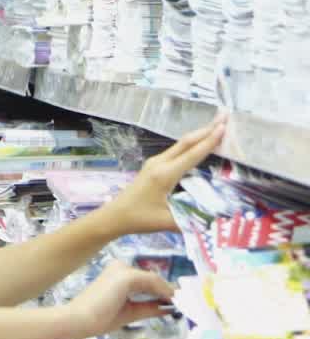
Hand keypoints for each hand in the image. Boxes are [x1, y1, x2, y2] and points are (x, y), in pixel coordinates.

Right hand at [66, 262, 174, 338]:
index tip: (176, 302)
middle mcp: (119, 267)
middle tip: (185, 303)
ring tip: (184, 303)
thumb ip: (148, 307)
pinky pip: (152, 282)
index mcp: (116, 274)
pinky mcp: (126, 276)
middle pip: (150, 279)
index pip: (145, 282)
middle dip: (168, 290)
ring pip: (153, 280)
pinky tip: (173, 301)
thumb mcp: (129, 312)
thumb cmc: (97, 319)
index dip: (162, 292)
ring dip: (169, 291)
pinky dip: (164, 291)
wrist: (79, 321)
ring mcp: (122, 270)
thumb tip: (168, 307)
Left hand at [104, 119, 225, 235]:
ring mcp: (154, 163)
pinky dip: (190, 144)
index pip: (192, 155)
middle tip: (225, 116)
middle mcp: (159, 164)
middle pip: (187, 142)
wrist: (113, 216)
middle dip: (207, 129)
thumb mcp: (167, 222)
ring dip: (199, 134)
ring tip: (217, 125)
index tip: (224, 127)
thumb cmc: (138, 219)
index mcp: (164, 175)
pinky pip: (175, 150)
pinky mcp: (152, 166)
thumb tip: (215, 223)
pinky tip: (198, 142)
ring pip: (180, 144)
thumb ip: (191, 221)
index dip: (210, 141)